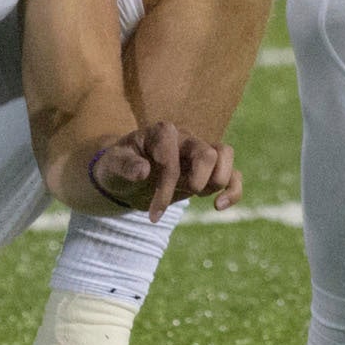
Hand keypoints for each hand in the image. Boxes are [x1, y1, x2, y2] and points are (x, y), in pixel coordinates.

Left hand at [82, 121, 240, 217]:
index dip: (166, 186)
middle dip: (198, 180)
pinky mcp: (208, 170)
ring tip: (206, 199)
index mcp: (161, 132)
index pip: (173, 157)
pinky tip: (219, 207)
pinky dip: (233, 191)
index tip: (154, 212)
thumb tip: (144, 171)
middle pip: (207, 152)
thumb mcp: (112, 165)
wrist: (125, 175)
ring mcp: (198, 152)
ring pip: (226, 154)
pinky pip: (232, 175)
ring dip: (219, 180)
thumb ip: (124, 165)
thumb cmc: (118, 165)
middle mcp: (184, 138)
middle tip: (185, 194)